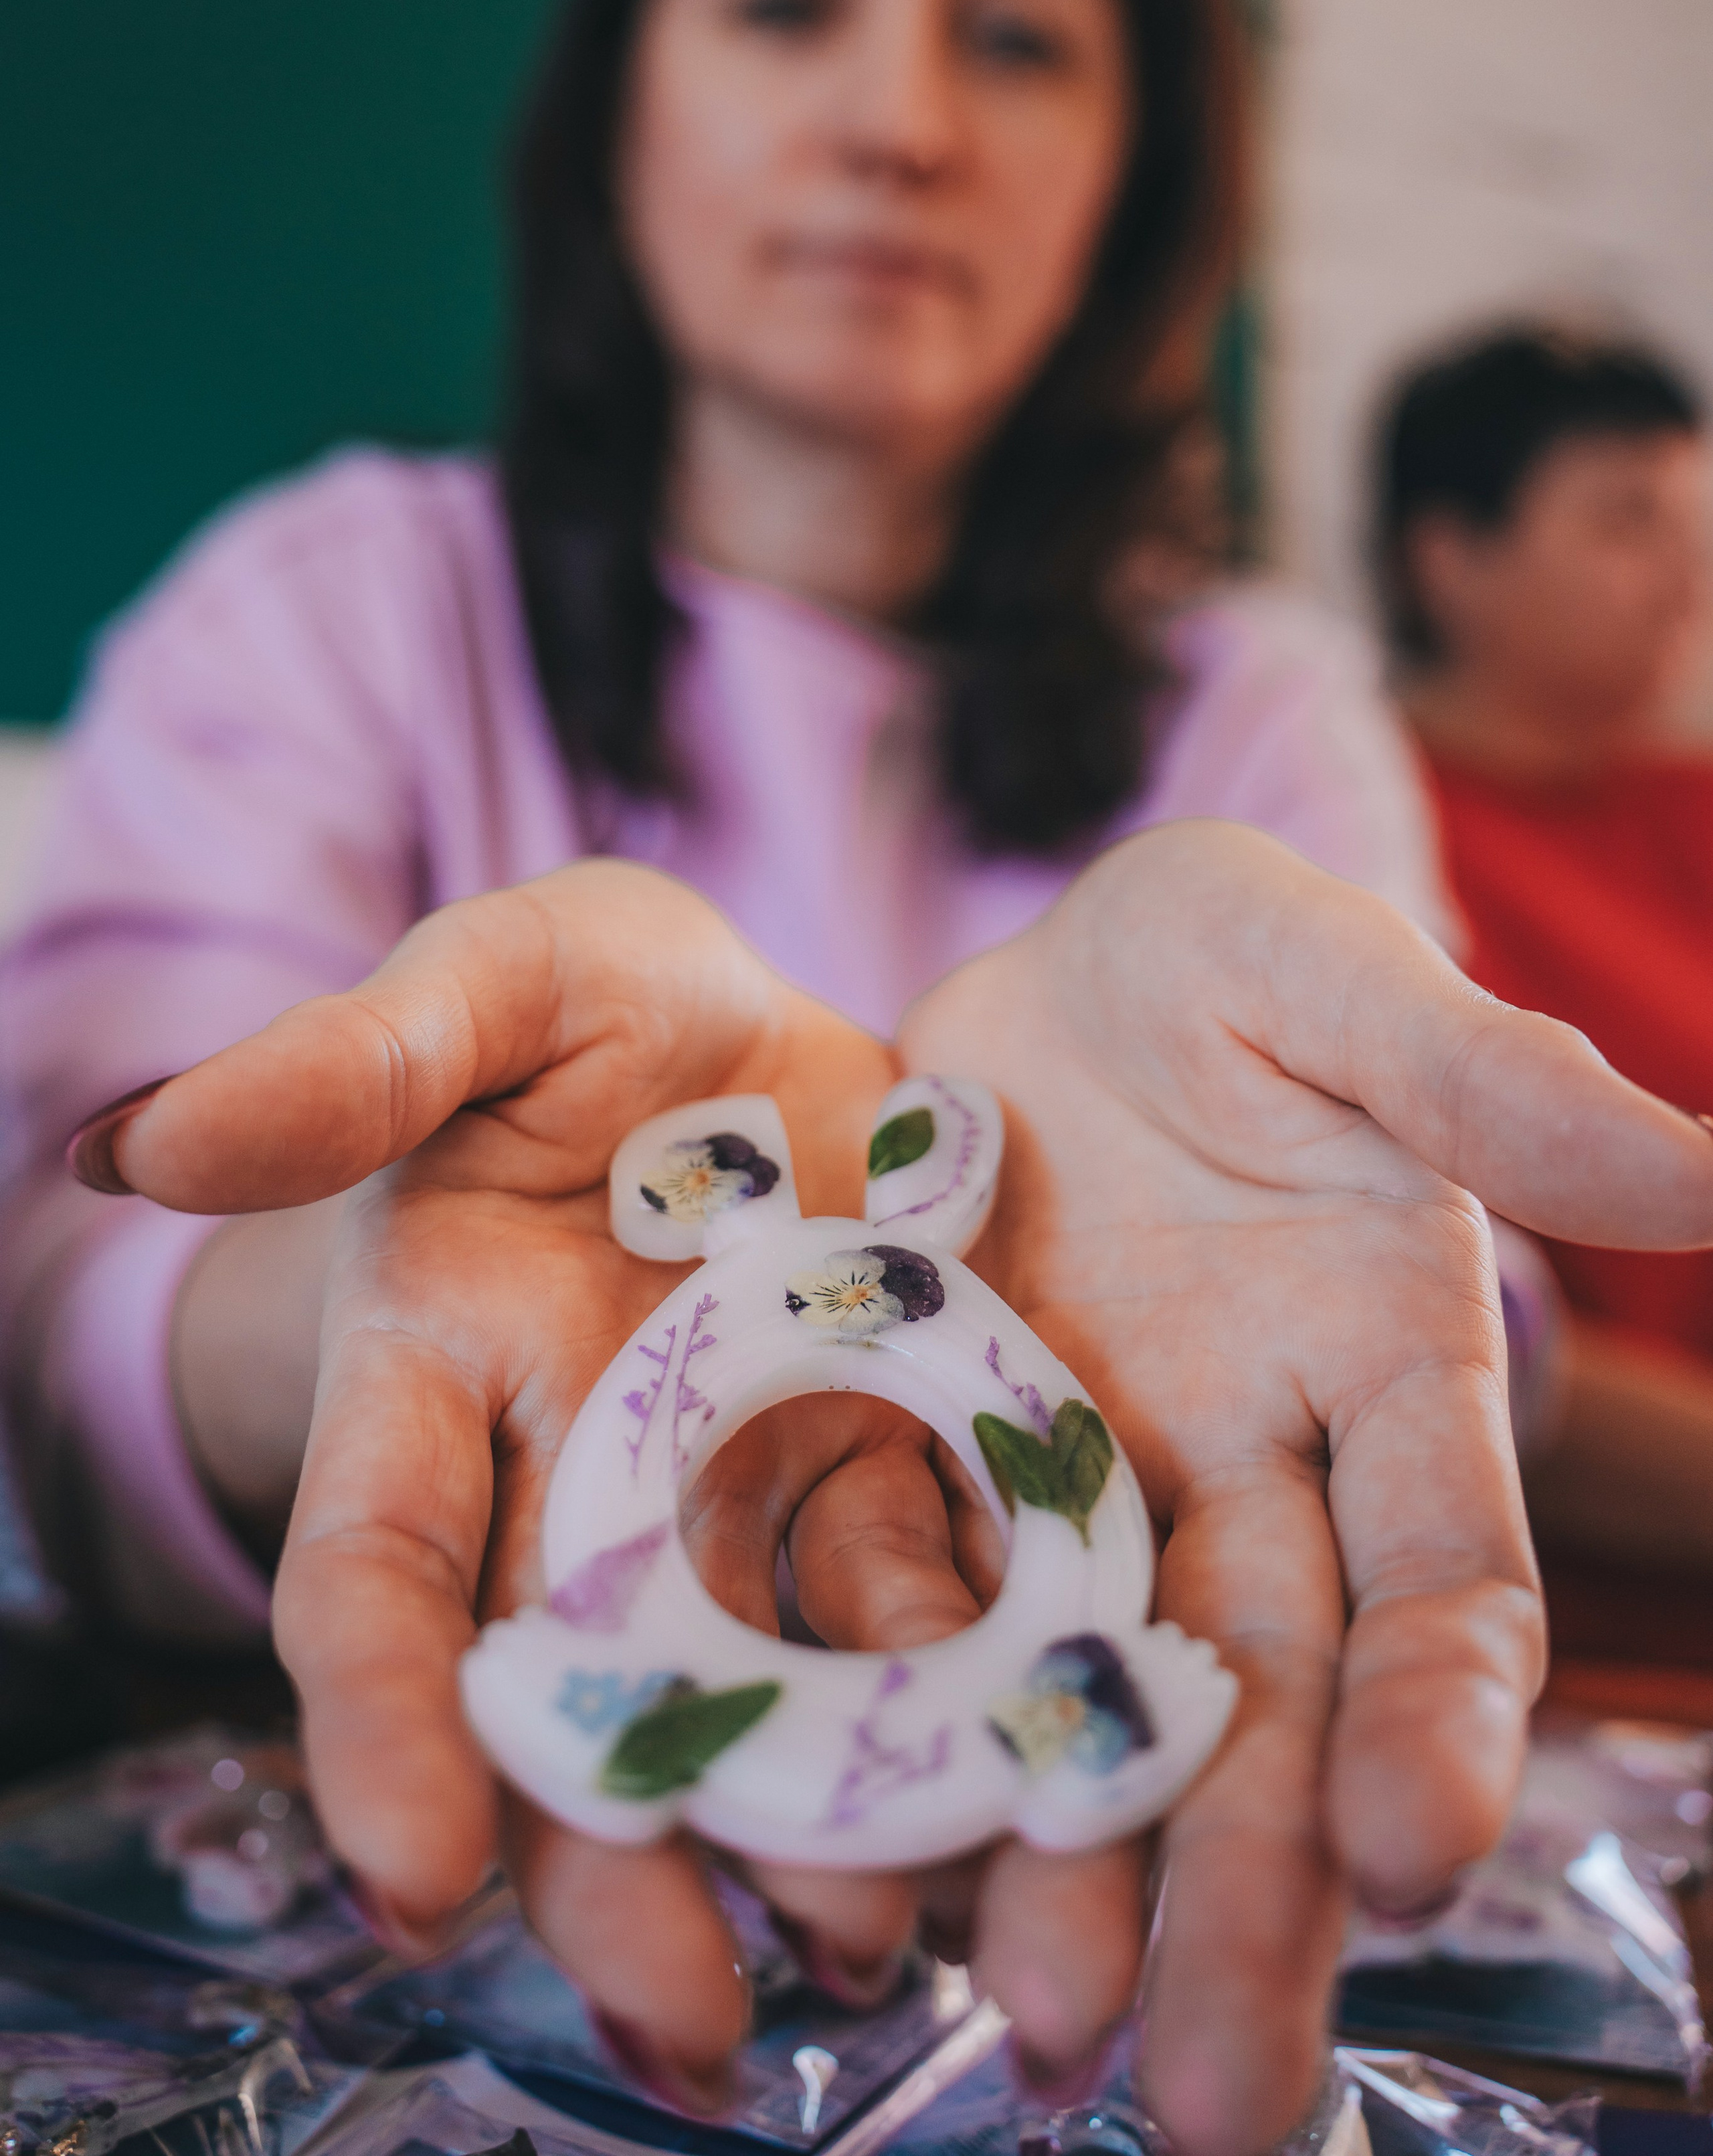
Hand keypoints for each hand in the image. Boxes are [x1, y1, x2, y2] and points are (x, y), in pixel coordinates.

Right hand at [101, 864, 1137, 2112]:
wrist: (755, 1020)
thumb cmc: (581, 1002)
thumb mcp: (484, 986)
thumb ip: (346, 1063)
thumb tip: (137, 1146)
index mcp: (440, 1378)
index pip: (375, 1580)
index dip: (379, 1727)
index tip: (412, 1879)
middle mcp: (581, 1479)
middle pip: (575, 1702)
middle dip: (617, 1871)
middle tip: (691, 2029)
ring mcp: (743, 1486)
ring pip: (757, 1688)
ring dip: (813, 1825)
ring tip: (875, 1948)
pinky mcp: (892, 1461)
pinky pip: (922, 1596)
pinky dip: (965, 1687)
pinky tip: (1025, 1782)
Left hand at [898, 819, 1712, 2154]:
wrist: (1034, 970)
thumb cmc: (1213, 955)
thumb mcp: (1318, 969)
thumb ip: (1478, 1077)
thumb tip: (1704, 1170)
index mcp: (1382, 1363)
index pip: (1444, 1569)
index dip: (1443, 1708)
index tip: (1417, 1846)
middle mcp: (1256, 1464)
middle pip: (1275, 1700)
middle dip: (1260, 1888)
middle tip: (1224, 2104)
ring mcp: (1092, 1485)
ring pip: (1105, 1703)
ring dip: (1089, 1874)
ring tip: (1053, 2050)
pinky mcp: (937, 1468)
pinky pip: (922, 1614)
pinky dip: (903, 1726)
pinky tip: (864, 1861)